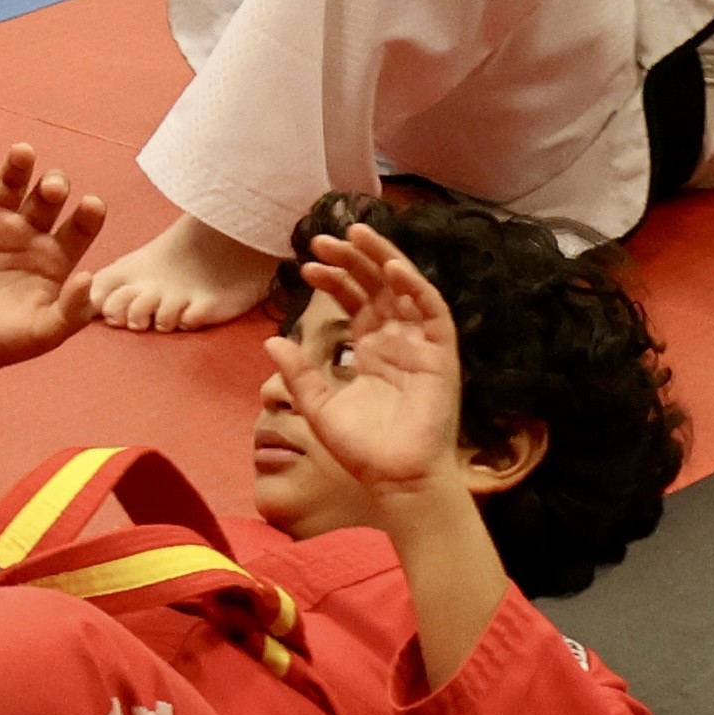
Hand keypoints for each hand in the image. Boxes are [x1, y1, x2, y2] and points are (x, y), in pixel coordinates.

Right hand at [0, 149, 112, 377]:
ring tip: (23, 153)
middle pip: (46, 197)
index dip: (89, 213)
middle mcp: (26, 235)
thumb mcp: (45, 334)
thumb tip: (89, 279)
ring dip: (17, 167)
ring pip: (8, 185)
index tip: (92, 205)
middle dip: (53, 185)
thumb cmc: (4, 344)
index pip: (80, 226)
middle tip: (53, 188)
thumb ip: (72, 311)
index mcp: (54, 258)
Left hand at [287, 221, 467, 495]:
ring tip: (357, 234)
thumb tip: (271, 339)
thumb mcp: (319, 407)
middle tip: (323, 240)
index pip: (354, 300)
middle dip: (352, 259)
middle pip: (376, 286)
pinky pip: (433, 312)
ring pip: (404, 288)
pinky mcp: (442, 355)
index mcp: (371, 349)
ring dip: (383, 259)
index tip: (306, 265)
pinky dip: (416, 287)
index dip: (334, 279)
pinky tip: (392, 269)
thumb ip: (298, 373)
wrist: (396, 479)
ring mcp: (421, 345)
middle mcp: (397, 340)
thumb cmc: (362, 449)